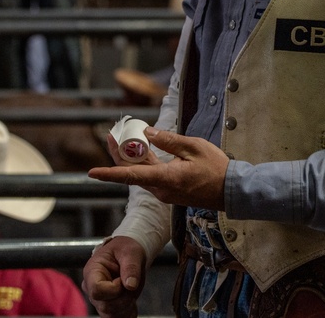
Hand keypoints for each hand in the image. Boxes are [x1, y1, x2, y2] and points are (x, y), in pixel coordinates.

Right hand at [82, 236, 145, 317]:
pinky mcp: (107, 307)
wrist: (126, 255)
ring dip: (127, 304)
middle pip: (106, 306)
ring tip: (130, 287)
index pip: (97, 290)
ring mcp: (98, 300)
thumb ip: (131, 267)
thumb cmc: (125, 249)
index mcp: (92, 271)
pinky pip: (117, 317)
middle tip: (132, 282)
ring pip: (111, 314)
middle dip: (125, 297)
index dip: (115, 289)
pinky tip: (130, 297)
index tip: (123, 279)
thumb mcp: (131, 252)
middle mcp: (91, 288)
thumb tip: (131, 285)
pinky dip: (128, 311)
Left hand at [89, 127, 227, 210]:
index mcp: (166, 178)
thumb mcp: (194, 147)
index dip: (110, 173)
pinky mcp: (170, 191)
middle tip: (110, 134)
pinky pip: (150, 176)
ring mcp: (165, 192)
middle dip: (118, 154)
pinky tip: (141, 149)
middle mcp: (162, 189)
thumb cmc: (216, 169)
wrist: (232, 191)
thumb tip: (148, 133)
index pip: (131, 176)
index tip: (92, 172)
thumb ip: (169, 140)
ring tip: (122, 137)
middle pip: (132, 172)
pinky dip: (142, 163)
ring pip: (140, 174)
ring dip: (130, 157)